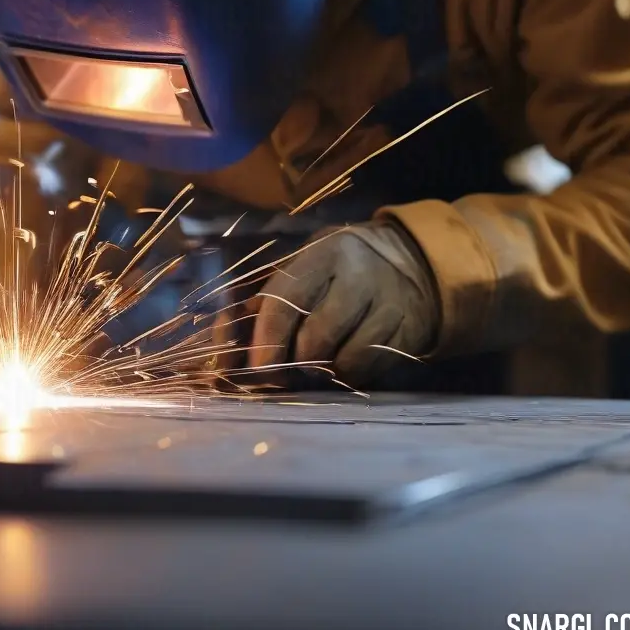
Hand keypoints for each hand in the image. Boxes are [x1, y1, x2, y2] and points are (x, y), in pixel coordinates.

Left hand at [213, 221, 439, 387]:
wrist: (410, 261)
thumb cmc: (334, 272)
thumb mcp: (301, 270)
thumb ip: (262, 304)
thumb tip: (218, 349)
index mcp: (321, 255)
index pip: (285, 300)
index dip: (266, 339)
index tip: (256, 368)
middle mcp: (358, 275)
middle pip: (315, 337)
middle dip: (293, 363)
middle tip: (283, 373)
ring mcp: (388, 304)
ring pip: (344, 359)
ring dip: (321, 372)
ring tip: (314, 365)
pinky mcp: (409, 331)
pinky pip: (369, 368)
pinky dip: (349, 373)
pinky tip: (344, 361)